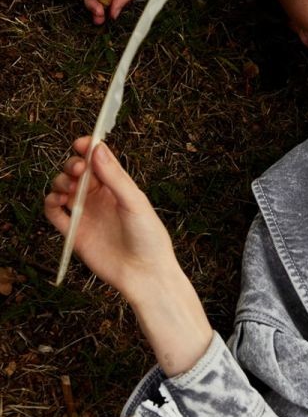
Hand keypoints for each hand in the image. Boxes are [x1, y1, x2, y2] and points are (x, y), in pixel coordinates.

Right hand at [45, 137, 177, 300]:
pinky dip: (50, 204)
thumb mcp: (134, 202)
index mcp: (117, 187)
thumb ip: (115, 176)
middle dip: (73, 165)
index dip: (88, 149)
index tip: (81, 143)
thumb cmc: (149, 237)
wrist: (144, 274)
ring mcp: (86, 214)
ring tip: (68, 187)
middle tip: (78, 169)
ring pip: (63, 189)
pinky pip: (55, 214)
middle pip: (77, 172)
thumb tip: (98, 148)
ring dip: (60, 182)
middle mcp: (99, 198)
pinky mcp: (74, 233)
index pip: (98, 160)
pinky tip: (57, 201)